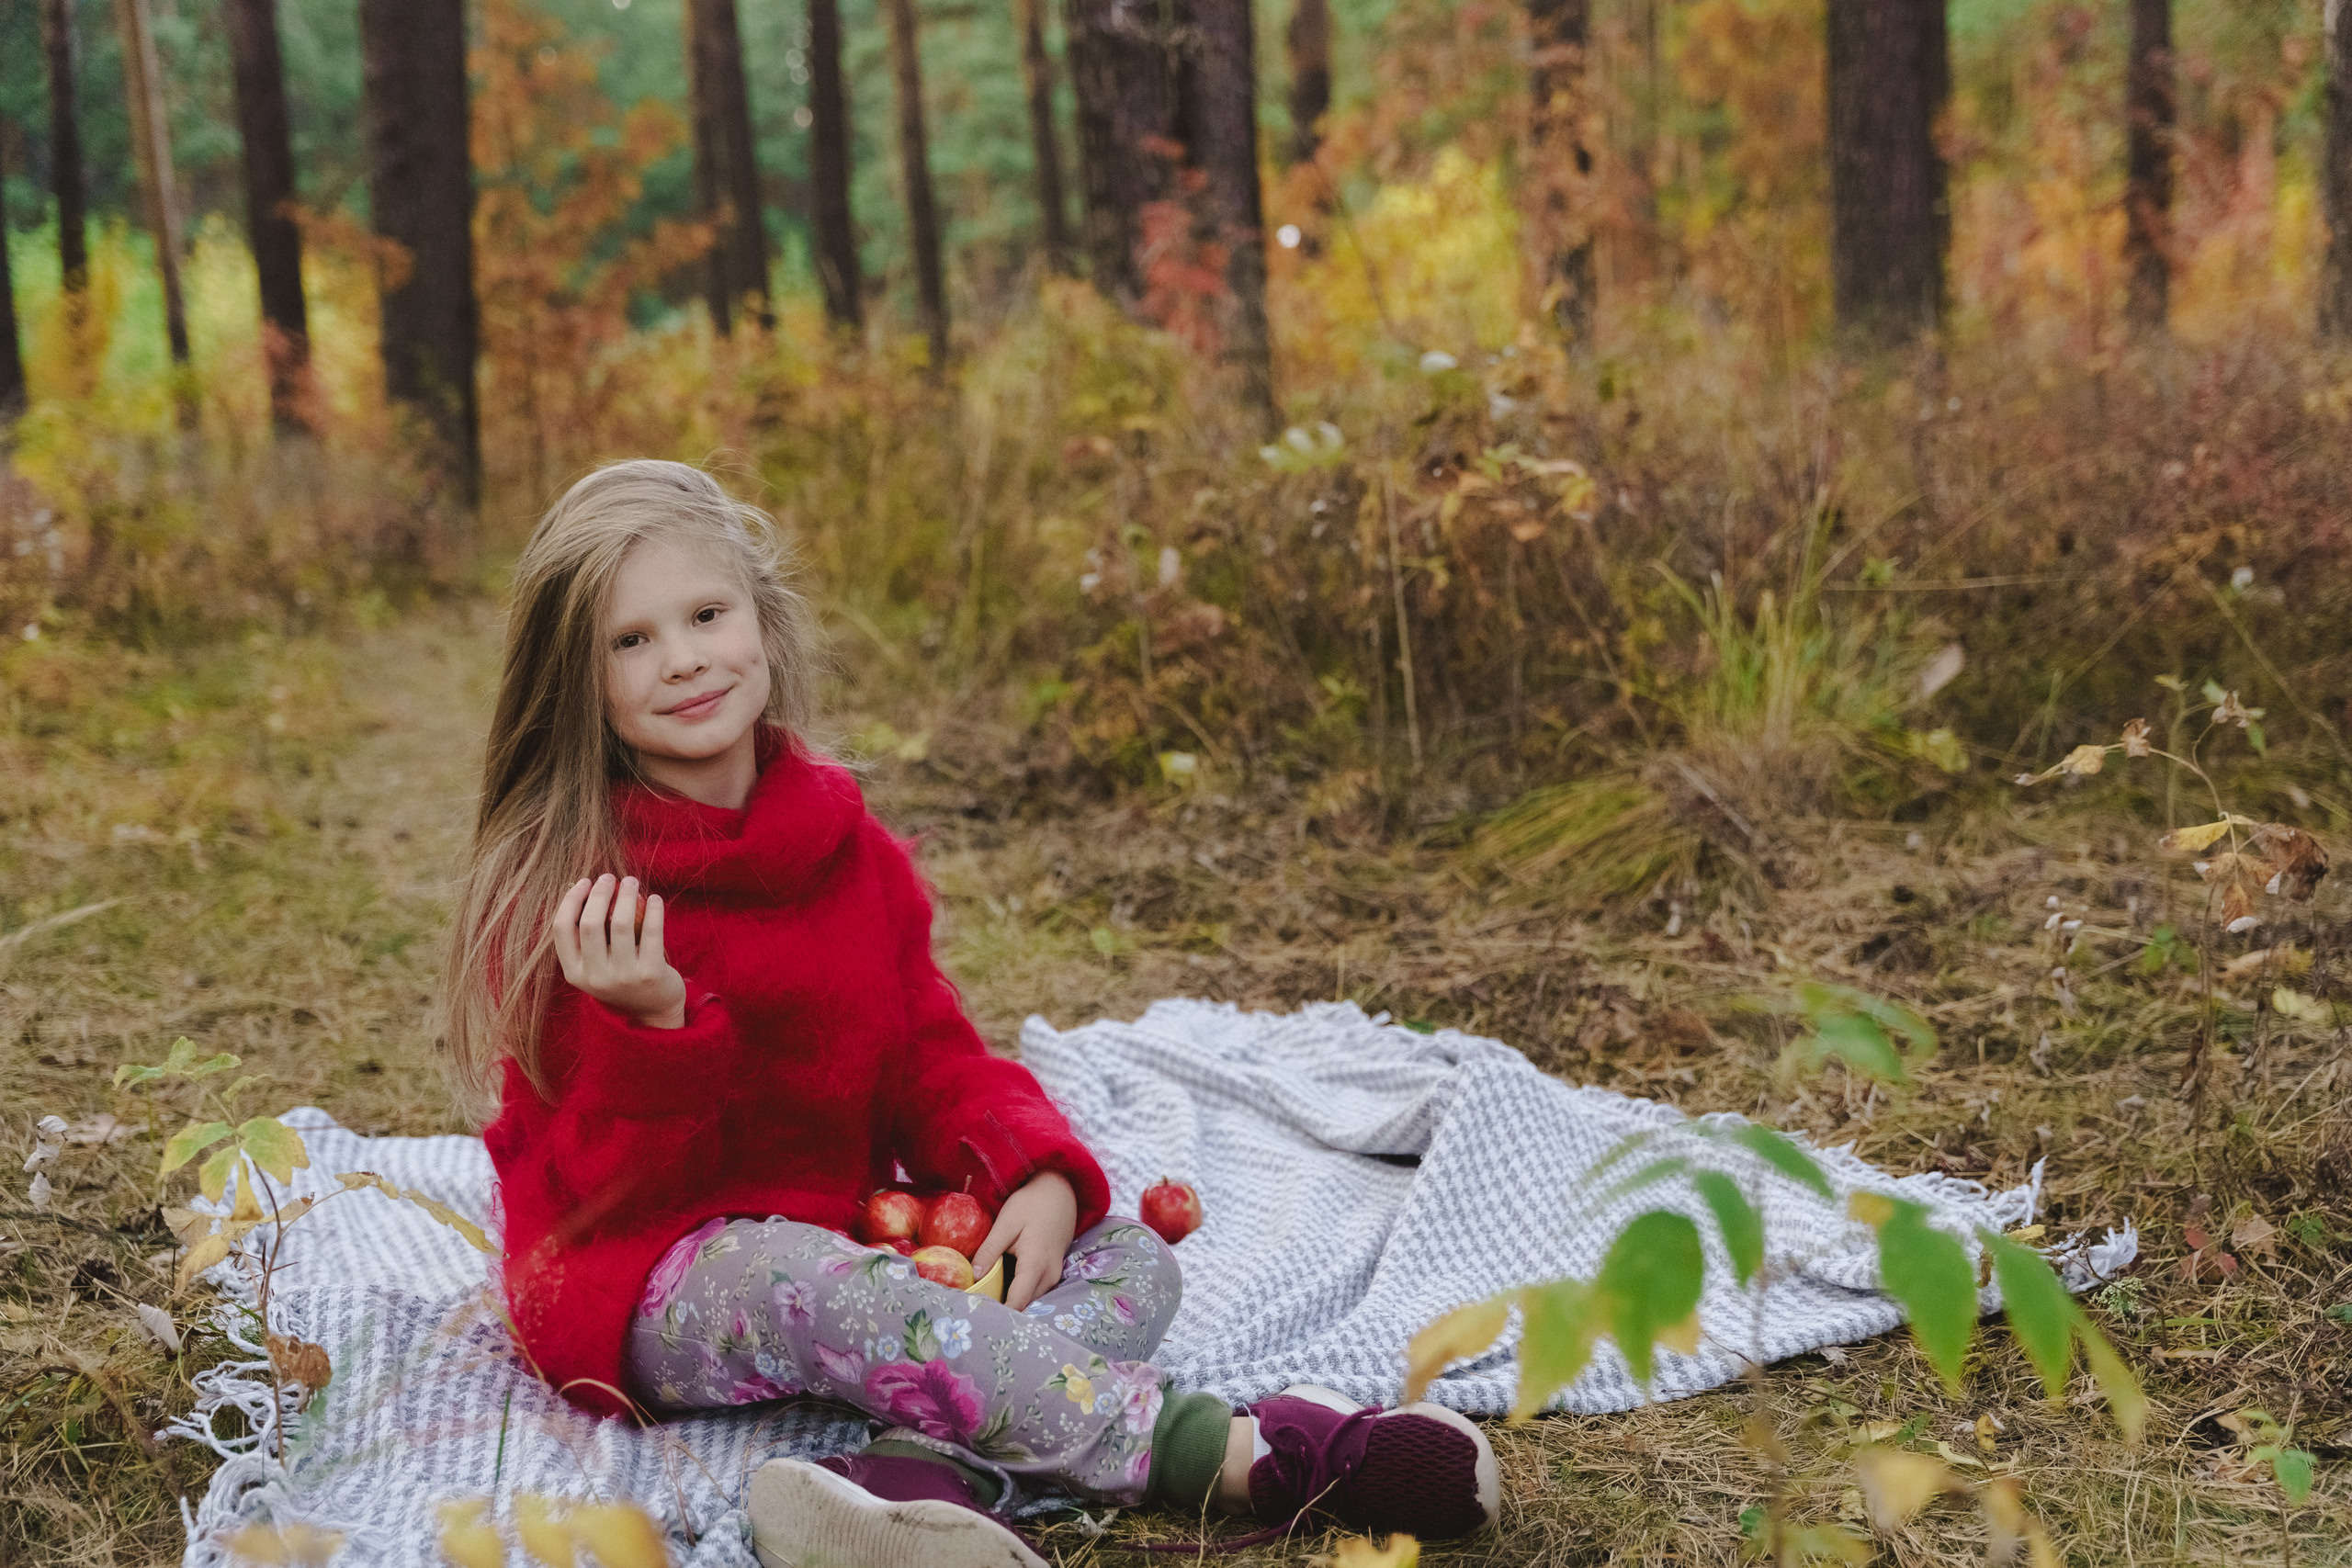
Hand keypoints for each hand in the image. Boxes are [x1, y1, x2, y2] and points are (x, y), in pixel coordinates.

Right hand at [552, 874, 687, 1028]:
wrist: (655, 1010)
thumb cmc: (622, 976)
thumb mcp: (596, 964)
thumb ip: (586, 936)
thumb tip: (580, 887)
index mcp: (574, 973)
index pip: (562, 929)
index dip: (571, 901)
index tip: (584, 882)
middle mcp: (595, 978)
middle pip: (590, 923)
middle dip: (599, 893)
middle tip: (609, 877)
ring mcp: (623, 977)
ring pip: (620, 924)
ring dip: (626, 895)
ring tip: (632, 881)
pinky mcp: (651, 974)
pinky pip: (652, 932)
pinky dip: (653, 910)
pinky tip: (654, 898)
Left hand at [972, 1170, 1077, 1312]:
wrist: (1060, 1191)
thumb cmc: (1032, 1204)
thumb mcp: (1006, 1223)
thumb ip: (990, 1250)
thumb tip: (974, 1276)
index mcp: (1036, 1265)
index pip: (1017, 1303)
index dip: (999, 1313)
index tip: (978, 1316)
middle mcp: (1049, 1276)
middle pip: (1025, 1305)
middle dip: (1003, 1310)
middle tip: (977, 1309)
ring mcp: (1054, 1275)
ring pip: (1031, 1299)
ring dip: (1012, 1301)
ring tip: (987, 1300)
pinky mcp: (1054, 1271)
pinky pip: (1036, 1290)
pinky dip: (1020, 1292)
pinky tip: (1003, 1286)